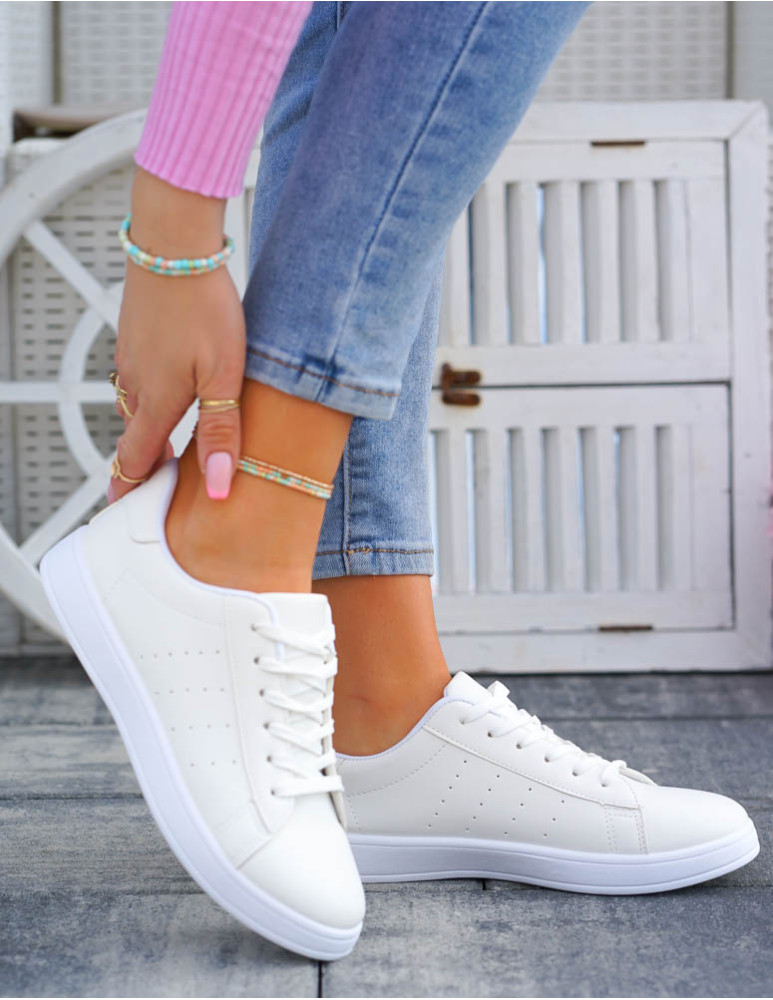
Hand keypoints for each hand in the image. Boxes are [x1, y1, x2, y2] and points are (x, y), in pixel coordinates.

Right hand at [110, 169, 245, 502]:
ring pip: (138, 407)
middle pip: (136, 437)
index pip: (134, 462)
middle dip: (147, 463)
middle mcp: (134, 384)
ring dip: (152, 428)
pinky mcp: (134, 336)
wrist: (174, 244)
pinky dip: (154, 397)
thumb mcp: (225, 376)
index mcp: (155, 402)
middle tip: (164, 485)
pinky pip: (139, 379)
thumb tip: (216, 488)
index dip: (132, 491)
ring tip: (175, 443)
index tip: (130, 514)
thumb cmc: (205, 307)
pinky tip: (177, 387)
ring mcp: (130, 358)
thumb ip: (221, 432)